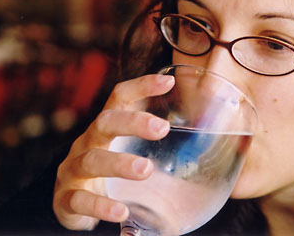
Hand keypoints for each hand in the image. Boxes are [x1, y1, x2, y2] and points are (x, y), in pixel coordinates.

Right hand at [52, 74, 174, 229]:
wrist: (74, 205)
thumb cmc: (113, 175)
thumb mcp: (134, 155)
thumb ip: (171, 154)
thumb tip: (227, 158)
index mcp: (107, 128)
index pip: (120, 98)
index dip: (141, 86)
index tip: (168, 82)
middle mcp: (88, 142)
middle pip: (105, 122)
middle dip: (133, 122)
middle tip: (163, 129)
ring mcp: (73, 169)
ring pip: (92, 159)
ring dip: (119, 163)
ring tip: (146, 169)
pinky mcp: (66, 198)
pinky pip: (80, 199)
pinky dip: (100, 205)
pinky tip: (121, 212)